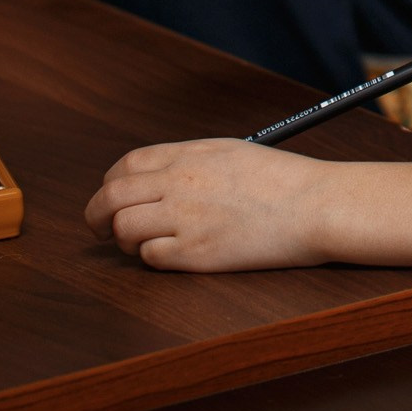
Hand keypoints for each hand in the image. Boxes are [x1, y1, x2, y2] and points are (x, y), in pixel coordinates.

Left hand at [86, 138, 334, 270]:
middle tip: (99, 230)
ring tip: (142, 243)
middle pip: (111, 197)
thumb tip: (153, 178)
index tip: (112, 198)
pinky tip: (175, 253)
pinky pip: (151, 257)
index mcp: (190, 155)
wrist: (316, 205)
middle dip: (96, 216)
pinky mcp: (197, 253)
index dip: (110, 184)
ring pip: (123, 228)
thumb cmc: (282, 181)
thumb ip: (189, 162)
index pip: (126, 166)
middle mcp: (181, 182)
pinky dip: (154, 257)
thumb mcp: (231, 153)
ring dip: (125, 239)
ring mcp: (187, 218)